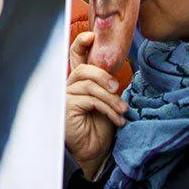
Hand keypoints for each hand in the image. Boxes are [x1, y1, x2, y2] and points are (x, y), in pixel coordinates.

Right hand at [67, 33, 124, 179]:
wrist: (95, 152)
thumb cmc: (101, 128)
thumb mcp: (108, 102)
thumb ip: (106, 85)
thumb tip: (116, 71)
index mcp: (80, 81)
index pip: (76, 56)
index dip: (81, 43)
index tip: (92, 36)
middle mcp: (69, 86)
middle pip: (84, 68)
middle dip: (103, 75)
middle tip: (117, 87)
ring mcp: (65, 96)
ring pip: (90, 85)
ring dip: (111, 98)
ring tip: (123, 110)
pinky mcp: (66, 107)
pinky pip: (90, 99)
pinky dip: (107, 108)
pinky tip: (116, 119)